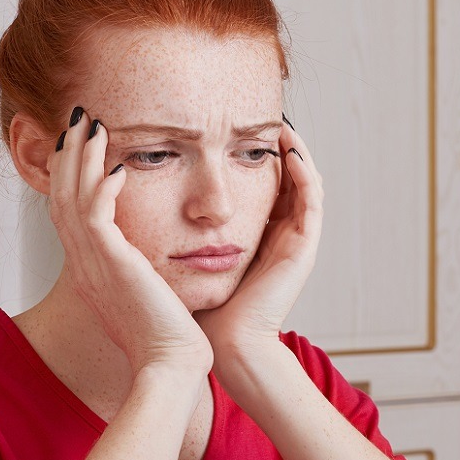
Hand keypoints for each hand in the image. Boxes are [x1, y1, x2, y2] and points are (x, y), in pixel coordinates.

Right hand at [48, 110, 212, 373]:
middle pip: (62, 198)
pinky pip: (95, 216)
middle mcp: (85, 266)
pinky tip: (116, 166)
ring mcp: (94, 266)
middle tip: (77, 121)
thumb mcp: (148, 297)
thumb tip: (152, 263)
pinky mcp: (113, 265)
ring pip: (73, 199)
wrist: (171, 367)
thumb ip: (142, 274)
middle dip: (69, 156)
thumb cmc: (168, 341)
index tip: (82, 147)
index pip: (70, 213)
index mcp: (92, 272)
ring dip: (82, 159)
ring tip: (92, 125)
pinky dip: (102, 188)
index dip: (72, 177)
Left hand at [196, 122, 323, 353]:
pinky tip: (289, 151)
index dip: (257, 156)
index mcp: (261, 237)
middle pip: (290, 179)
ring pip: (308, 183)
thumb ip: (182, 230)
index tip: (237, 128)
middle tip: (265, 117)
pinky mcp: (304, 247)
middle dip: (280, 147)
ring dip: (298, 151)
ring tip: (282, 125)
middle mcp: (283, 235)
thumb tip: (147, 201)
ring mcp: (298, 241)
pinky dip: (305, 172)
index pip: (265, 185)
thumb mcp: (192, 257)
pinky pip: (312, 200)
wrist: (226, 343)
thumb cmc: (205, 309)